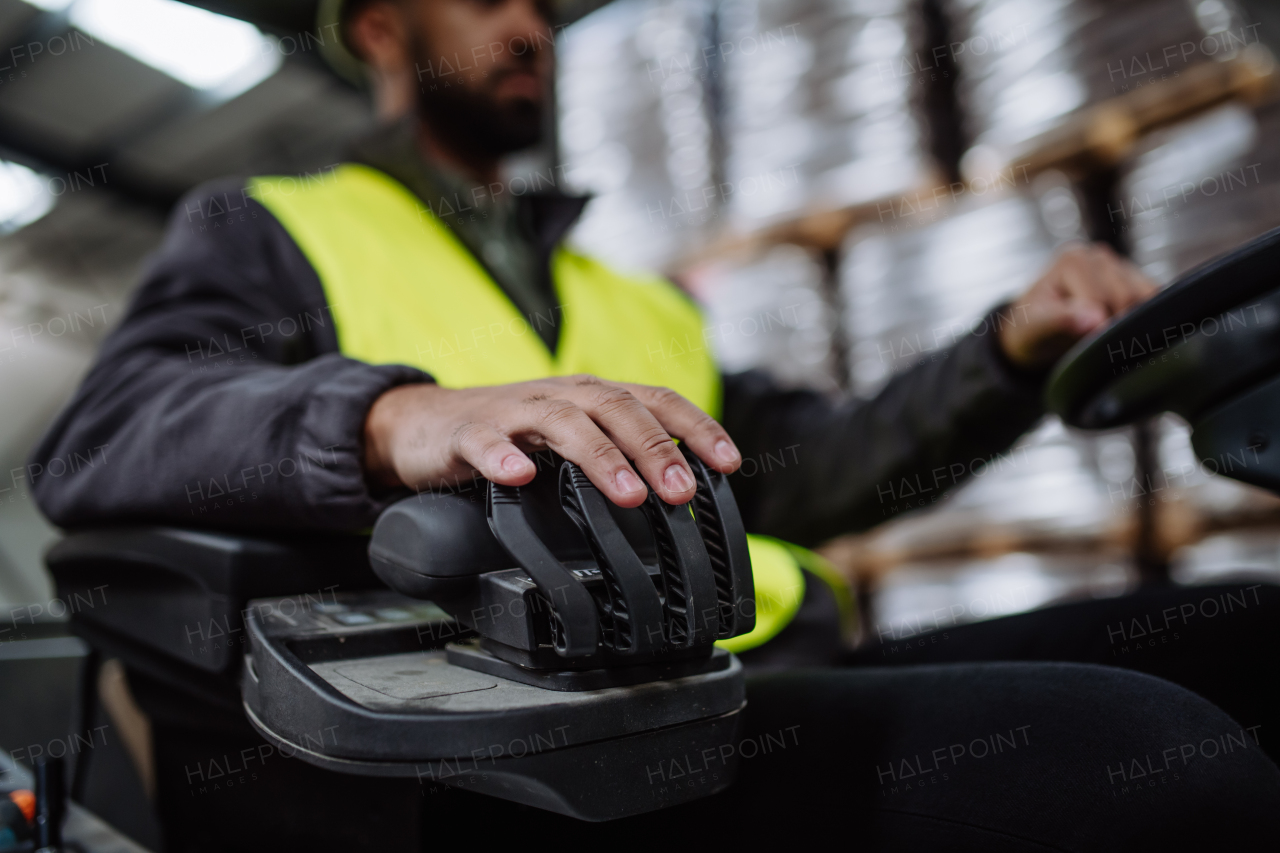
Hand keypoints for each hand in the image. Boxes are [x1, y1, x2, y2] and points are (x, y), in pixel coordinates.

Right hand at [363, 375, 741, 506]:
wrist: (424, 426)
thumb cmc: (509, 436)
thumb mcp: (571, 441)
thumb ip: (619, 457)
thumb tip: (683, 493)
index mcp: (591, 397)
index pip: (655, 400)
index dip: (696, 426)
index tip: (730, 462)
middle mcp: (560, 395)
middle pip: (617, 410)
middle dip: (656, 449)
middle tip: (682, 490)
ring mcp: (514, 412)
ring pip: (563, 422)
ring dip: (600, 456)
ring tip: (627, 492)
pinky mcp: (469, 432)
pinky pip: (487, 441)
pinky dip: (503, 456)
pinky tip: (519, 476)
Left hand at [1000, 243, 1156, 369]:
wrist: (1036, 331)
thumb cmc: (1031, 328)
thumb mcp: (1034, 327)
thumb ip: (1060, 320)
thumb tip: (1095, 320)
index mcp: (1072, 260)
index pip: (1099, 298)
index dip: (1096, 327)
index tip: (1084, 342)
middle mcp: (1097, 256)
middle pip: (1126, 297)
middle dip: (1113, 324)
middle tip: (1093, 341)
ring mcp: (1119, 265)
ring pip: (1146, 297)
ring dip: (1130, 321)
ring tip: (1103, 333)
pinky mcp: (1135, 279)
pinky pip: (1155, 298)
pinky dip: (1145, 316)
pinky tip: (1124, 328)